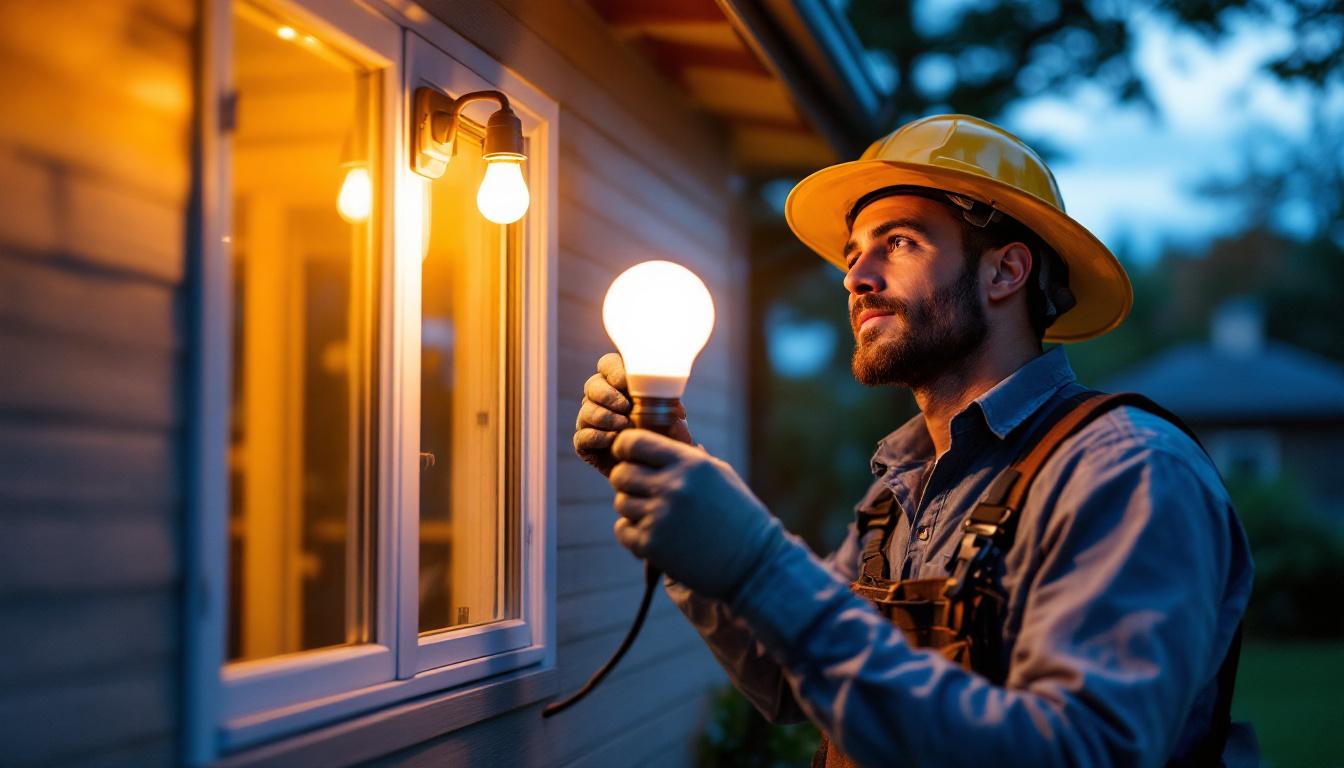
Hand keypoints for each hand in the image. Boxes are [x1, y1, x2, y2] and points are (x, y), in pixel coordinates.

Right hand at [573, 353, 690, 475]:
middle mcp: (601, 399)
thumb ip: (669, 402)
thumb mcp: (672, 416)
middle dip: (608, 395)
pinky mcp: (585, 444)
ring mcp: (590, 421)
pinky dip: (598, 436)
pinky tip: (614, 439)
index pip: (608, 365)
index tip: (625, 382)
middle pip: (592, 386)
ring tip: (625, 425)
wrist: (657, 466)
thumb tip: (672, 399)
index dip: (613, 370)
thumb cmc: (665, 435)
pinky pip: (582, 436)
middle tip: (626, 407)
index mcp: (619, 384)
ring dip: (605, 416)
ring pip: (586, 410)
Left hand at [608, 429, 786, 600]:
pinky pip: (622, 530)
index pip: (634, 443)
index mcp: (689, 463)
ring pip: (621, 503)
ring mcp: (660, 517)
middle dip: (627, 480)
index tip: (628, 456)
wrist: (754, 562)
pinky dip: (632, 532)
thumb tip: (657, 442)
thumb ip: (686, 457)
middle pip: (621, 474)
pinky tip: (652, 533)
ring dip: (632, 508)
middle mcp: (672, 486)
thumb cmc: (739, 515)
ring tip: (656, 515)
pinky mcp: (653, 546)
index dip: (625, 448)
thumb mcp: (719, 475)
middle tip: (641, 490)